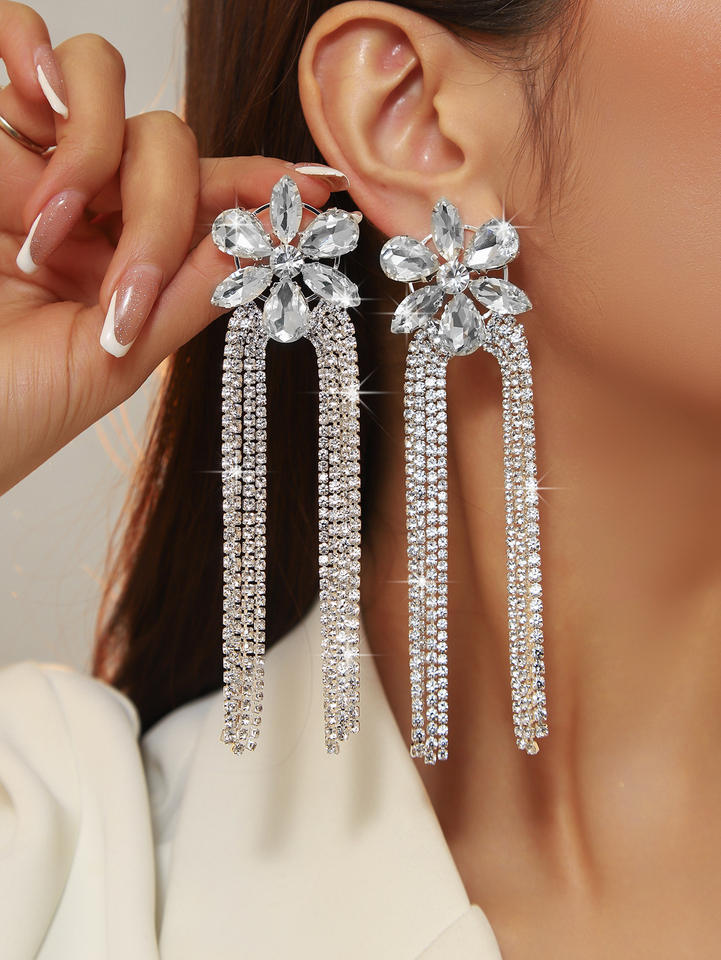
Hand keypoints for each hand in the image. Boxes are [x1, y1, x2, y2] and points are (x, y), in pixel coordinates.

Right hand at [0, 1, 344, 494]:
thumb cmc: (13, 407)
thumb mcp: (116, 357)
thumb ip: (189, 293)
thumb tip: (269, 235)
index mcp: (129, 261)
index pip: (206, 196)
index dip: (262, 184)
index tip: (320, 189)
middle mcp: (87, 206)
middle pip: (164, 142)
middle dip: (157, 212)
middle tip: (118, 291)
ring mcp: (29, 165)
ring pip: (99, 80)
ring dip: (90, 150)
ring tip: (41, 233)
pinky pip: (14, 38)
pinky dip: (27, 46)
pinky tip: (28, 95)